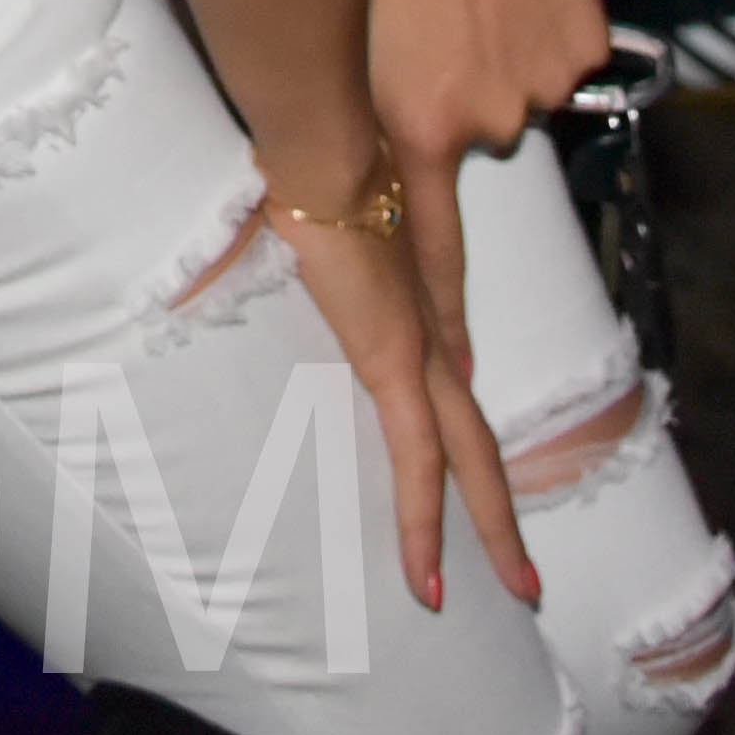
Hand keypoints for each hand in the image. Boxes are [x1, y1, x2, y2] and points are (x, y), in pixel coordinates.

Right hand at [254, 156, 540, 621]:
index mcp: (408, 304)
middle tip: (526, 572)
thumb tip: (207, 269)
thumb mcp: (284, 230)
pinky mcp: (396, 365)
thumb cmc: (298, 171)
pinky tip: (429, 577)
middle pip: (478, 440)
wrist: (322, 146)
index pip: (444, 383)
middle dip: (504, 508)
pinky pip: (418, 464)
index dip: (456, 430)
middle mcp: (429, 333)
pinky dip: (425, 524)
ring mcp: (421, 351)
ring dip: (495, 530)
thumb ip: (265, 259)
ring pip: (472, 462)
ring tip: (519, 588)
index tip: (469, 471)